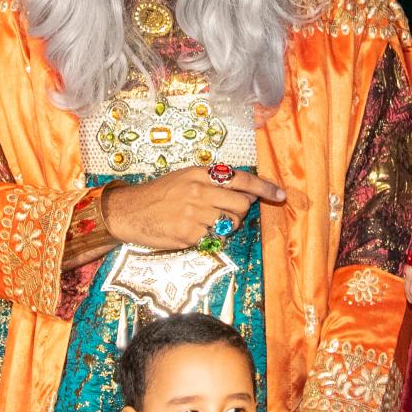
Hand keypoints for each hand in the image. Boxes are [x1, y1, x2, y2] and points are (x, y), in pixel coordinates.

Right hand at [104, 165, 285, 251]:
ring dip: (227, 224)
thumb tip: (245, 190)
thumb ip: (212, 181)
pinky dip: (210, 236)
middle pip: (242, 204)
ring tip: (208, 221)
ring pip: (232, 223)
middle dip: (242, 210)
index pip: (242, 179)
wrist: (130, 211)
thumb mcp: (185, 177)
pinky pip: (215, 237)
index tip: (281, 195)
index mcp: (200, 174)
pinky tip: (194, 230)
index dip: (265, 188)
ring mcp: (195, 215)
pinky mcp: (190, 235)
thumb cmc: (159, 194)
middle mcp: (200, 192)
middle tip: (228, 211)